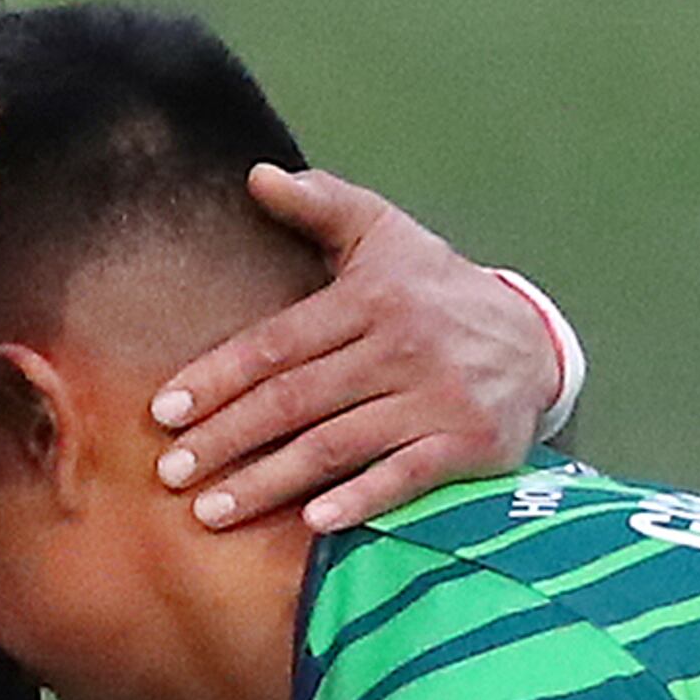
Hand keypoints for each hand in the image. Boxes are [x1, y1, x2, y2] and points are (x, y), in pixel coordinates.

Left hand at [149, 170, 567, 536]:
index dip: (218, 378)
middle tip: (171, 474)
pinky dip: (360, 500)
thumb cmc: (439, 291)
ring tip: (213, 512)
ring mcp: (434, 398)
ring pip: (336, 445)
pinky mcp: (465, 444)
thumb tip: (257, 177)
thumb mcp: (386, 235)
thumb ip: (322, 206)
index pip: (277, 343)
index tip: (165, 412)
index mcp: (370, 297)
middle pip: (295, 400)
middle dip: (227, 439)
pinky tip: (312, 522)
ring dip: (270, 482)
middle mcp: (400, 346)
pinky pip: (403, 476)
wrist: (533, 343)